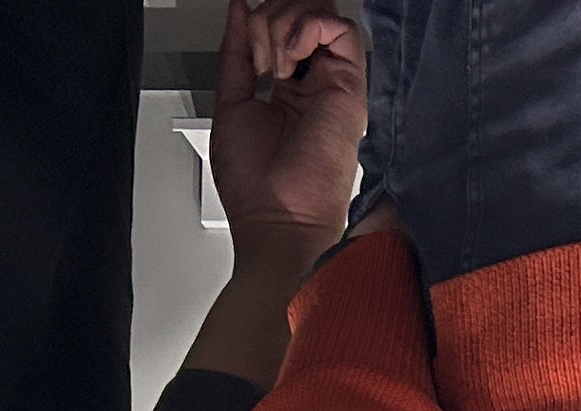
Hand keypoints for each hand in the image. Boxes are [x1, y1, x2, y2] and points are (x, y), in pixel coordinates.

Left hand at [217, 0, 368, 268]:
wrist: (275, 219)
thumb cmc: (256, 185)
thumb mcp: (230, 100)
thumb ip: (235, 51)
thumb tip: (238, 10)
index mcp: (291, 88)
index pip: (286, 26)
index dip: (261, 22)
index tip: (247, 51)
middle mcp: (317, 83)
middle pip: (305, 12)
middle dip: (271, 17)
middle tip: (259, 58)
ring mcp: (335, 84)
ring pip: (322, 12)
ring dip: (283, 23)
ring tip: (272, 64)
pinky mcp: (350, 88)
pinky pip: (340, 28)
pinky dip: (306, 29)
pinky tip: (289, 61)